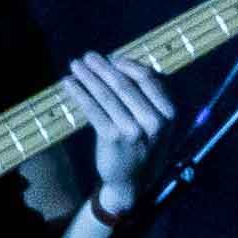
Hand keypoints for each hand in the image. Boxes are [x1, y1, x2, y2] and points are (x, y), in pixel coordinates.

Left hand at [67, 51, 175, 213]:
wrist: (132, 181)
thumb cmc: (143, 146)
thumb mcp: (157, 123)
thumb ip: (147, 98)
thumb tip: (122, 66)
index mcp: (169, 113)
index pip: (149, 79)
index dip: (127, 65)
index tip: (112, 58)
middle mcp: (155, 121)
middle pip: (125, 84)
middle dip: (103, 68)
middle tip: (87, 56)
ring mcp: (134, 130)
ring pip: (107, 95)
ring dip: (88, 77)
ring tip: (75, 65)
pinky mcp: (113, 138)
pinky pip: (93, 110)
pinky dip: (79, 94)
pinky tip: (68, 84)